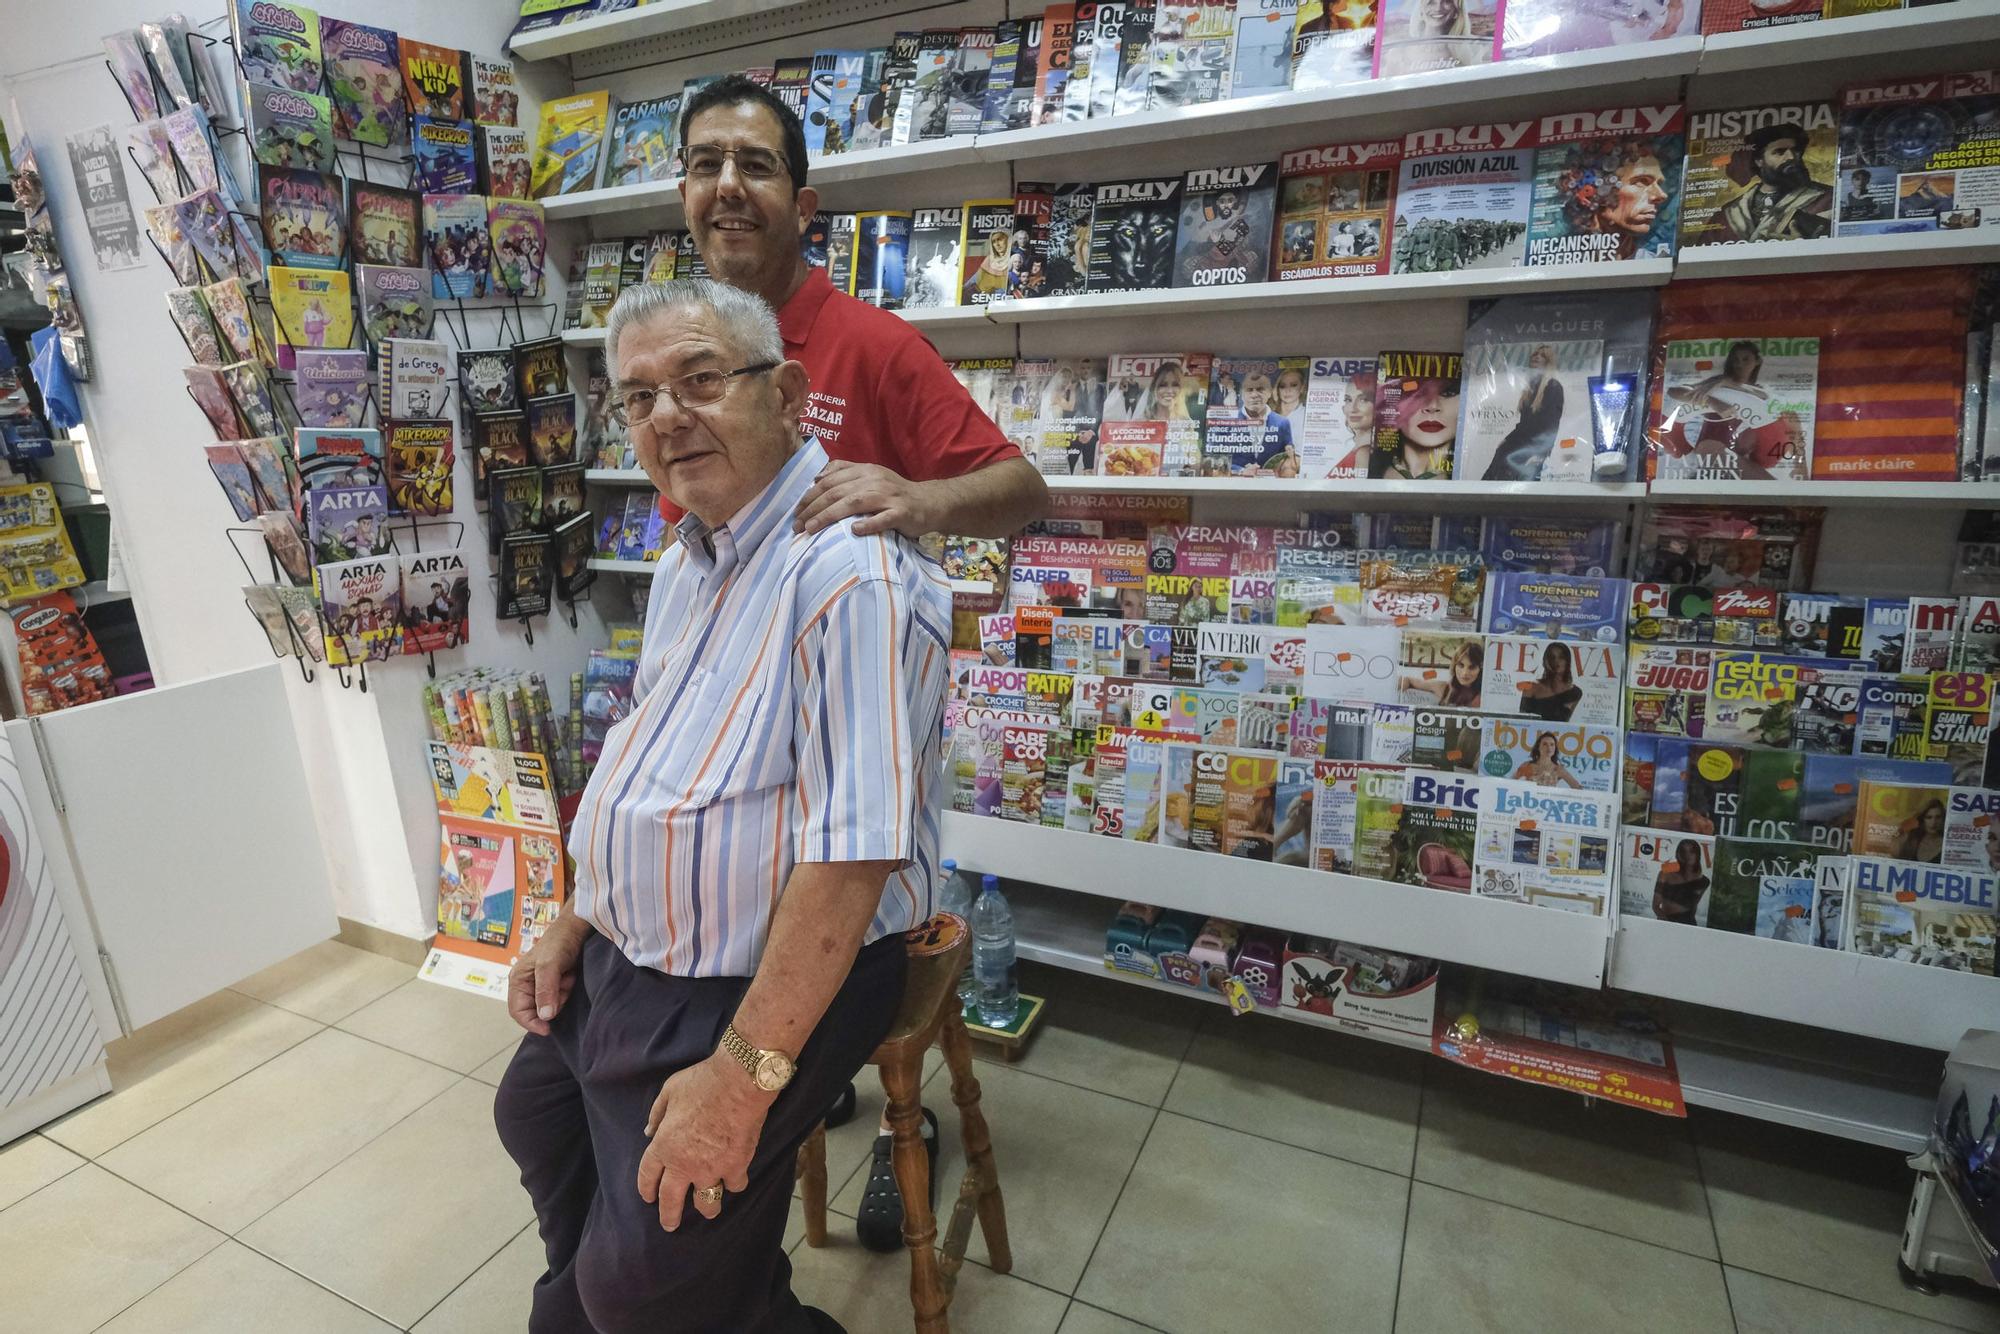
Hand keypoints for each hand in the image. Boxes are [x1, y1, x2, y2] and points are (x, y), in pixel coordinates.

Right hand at [506, 916, 584, 1035]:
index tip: (548, 1030)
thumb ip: (546, 990)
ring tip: (566, 977)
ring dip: (562, 995)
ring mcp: (540, 985)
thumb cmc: (558, 943)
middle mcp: (526, 985)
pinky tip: (569, 977)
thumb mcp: (550, 965)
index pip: (518, 1012)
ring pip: (550, 1006)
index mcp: (517, 981)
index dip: (531, 1023)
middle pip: (536, 1011)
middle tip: (563, 986)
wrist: (575, 929)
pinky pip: (559, 998)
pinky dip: (566, 991)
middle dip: (552, 1003)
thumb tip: (544, 1016)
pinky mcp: (553, 985)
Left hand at [636, 1053, 771, 1230]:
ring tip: (708, 1210)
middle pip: (671, 1200)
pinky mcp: (736, 1167)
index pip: (648, 1176)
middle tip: (669, 1225)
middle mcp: (684, 1165)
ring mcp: (711, 1170)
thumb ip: (657, 1114)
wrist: (738, 1083)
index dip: (646, 1189)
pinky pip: (734, 1185)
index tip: (648, 1198)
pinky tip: (735, 1179)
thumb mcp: (669, 1091)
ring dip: (706, 1208)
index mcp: (663, 1147)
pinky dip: (734, 1183)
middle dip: (669, 1216)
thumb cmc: (701, 1083)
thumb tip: (649, 1131)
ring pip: (706, 1202)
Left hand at [794, 461, 935, 538]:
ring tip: (812, 528)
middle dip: (813, 508)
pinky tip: (853, 532)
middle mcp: (874, 480)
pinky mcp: (901, 513)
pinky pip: (882, 519)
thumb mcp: (870, 476)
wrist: (929, 502)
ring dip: (829, 516)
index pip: (829, 481)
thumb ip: (845, 473)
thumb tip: (817, 477)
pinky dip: (867, 524)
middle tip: (797, 525)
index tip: (795, 512)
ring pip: (853, 503)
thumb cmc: (893, 493)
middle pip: (837, 492)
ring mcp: (888, 496)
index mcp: (864, 470)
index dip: (809, 496)